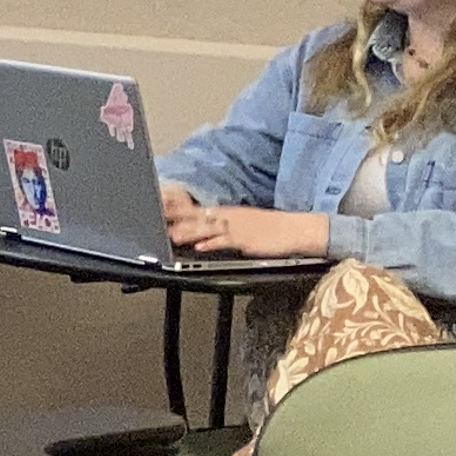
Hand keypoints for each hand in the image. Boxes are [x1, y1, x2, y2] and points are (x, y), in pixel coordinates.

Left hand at [166, 200, 329, 258]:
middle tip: (160, 220)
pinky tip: (200, 247)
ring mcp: (237, 228)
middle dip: (179, 219)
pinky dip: (211, 244)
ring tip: (173, 235)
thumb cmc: (273, 227)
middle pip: (200, 216)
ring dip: (190, 232)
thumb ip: (225, 225)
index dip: (181, 209)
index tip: (164, 208)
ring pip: (208, 228)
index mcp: (230, 212)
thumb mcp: (246, 221)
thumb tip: (208, 230)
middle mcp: (231, 217)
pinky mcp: (245, 240)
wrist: (295, 229)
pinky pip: (225, 241)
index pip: (201, 209)